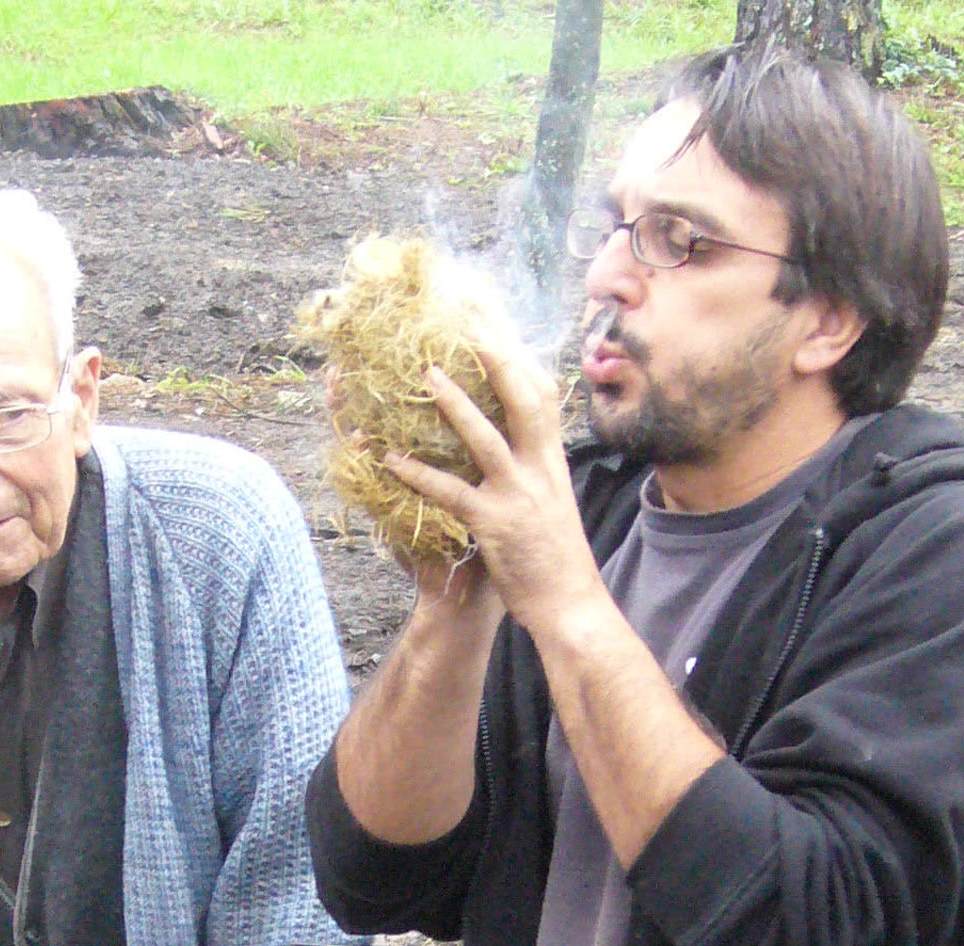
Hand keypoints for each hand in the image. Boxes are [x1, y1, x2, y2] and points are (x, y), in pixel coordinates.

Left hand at [381, 347, 607, 637]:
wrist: (571, 606)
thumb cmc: (557, 558)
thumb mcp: (554, 501)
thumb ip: (537, 469)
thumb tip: (521, 443)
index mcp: (552, 461)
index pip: (542, 395)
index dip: (518, 356)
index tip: (495, 324)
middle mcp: (540, 469)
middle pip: (522, 398)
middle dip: (497, 356)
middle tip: (467, 321)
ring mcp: (518, 495)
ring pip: (486, 438)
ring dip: (455, 404)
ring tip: (426, 373)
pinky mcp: (495, 525)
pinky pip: (452, 493)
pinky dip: (420, 474)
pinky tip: (392, 460)